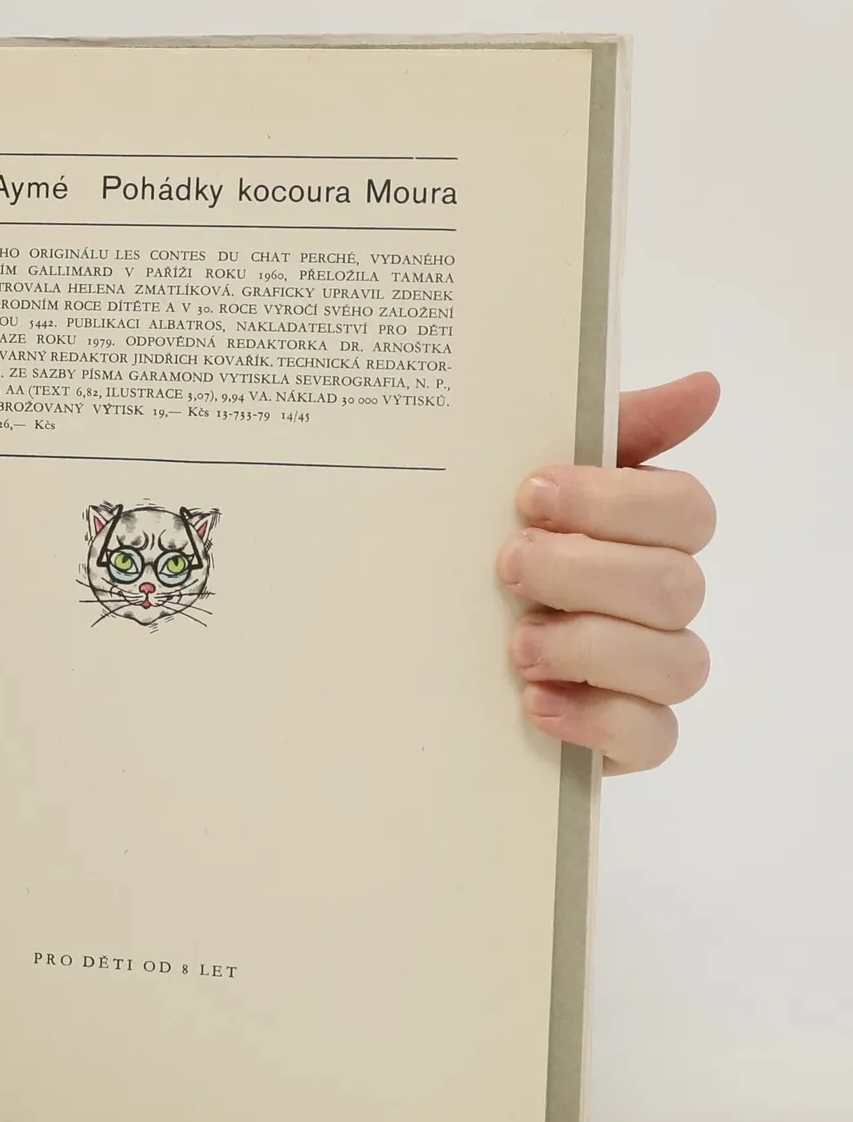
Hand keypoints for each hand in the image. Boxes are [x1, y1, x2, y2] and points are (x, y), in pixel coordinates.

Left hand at [498, 373, 718, 775]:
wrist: (417, 649)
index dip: (615, 501)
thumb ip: (607, 431)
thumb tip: (704, 386)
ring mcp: (650, 671)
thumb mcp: (517, 479)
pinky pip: (653, 735)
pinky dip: (595, 719)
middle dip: (585, 572)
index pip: (685, 508)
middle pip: (675, 584)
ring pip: (678, 662)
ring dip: (591, 647)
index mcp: (643, 531)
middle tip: (508, 566)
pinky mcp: (629, 735)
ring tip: (517, 645)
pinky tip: (534, 703)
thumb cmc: (481, 550)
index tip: (530, 494)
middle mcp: (660, 599)